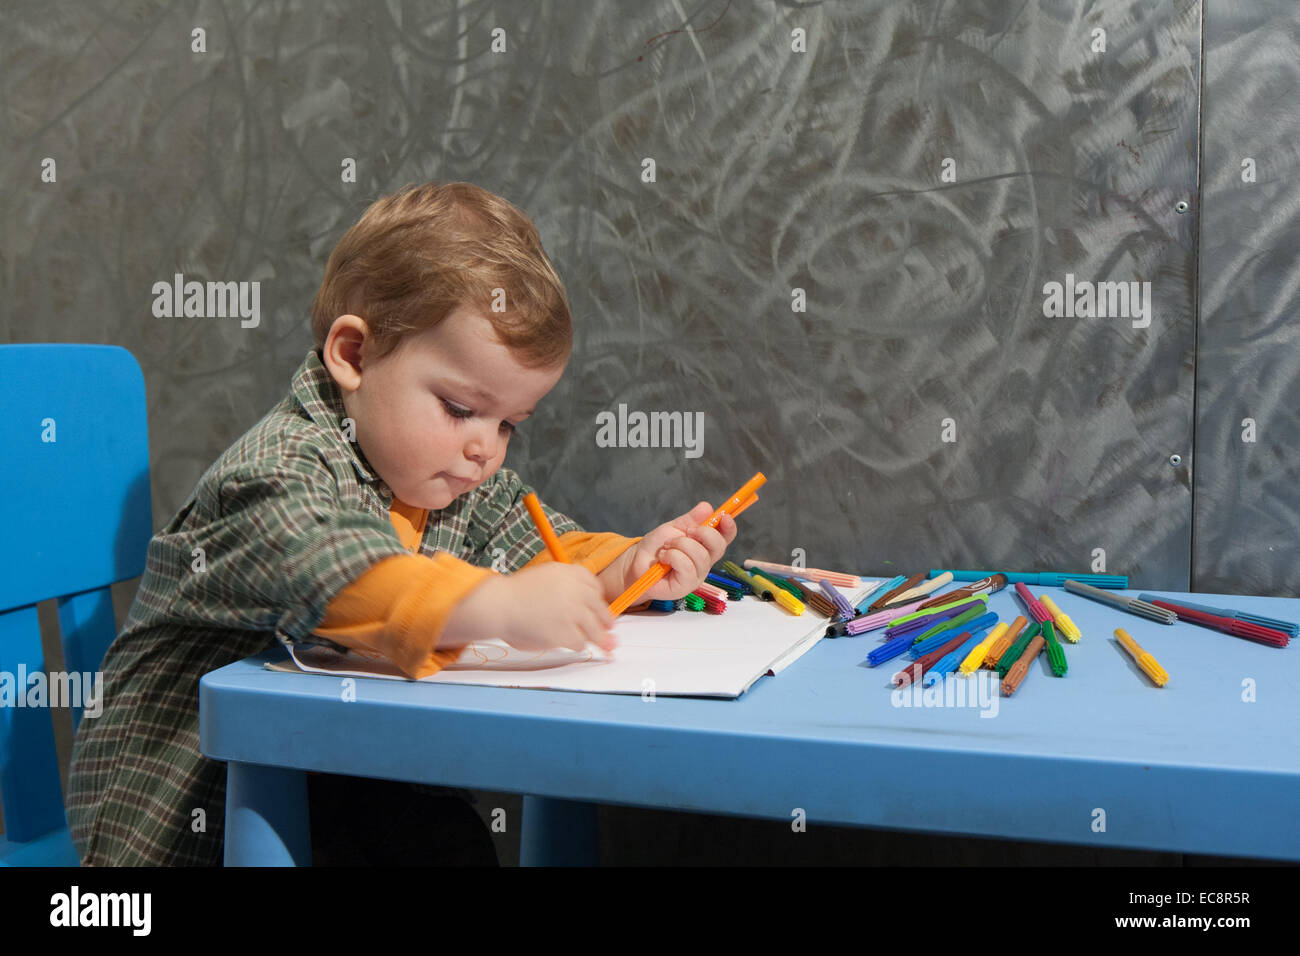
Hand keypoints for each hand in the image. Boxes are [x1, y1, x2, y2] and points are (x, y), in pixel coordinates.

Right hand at [447, 564, 616, 653]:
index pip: (594, 586)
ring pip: (595, 629)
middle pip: (600, 609)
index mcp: (571, 573)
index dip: (597, 600)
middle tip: (610, 630)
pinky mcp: (566, 633)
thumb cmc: (515, 594)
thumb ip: (566, 586)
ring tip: (607, 646)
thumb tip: (584, 606)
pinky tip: (572, 645)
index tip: (597, 608)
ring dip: (599, 638)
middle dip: (606, 621)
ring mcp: (573, 612)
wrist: (499, 605)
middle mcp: (576, 590)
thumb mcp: (545, 576)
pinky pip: (581, 643)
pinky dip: (577, 645)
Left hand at [624, 501, 736, 601]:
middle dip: (703, 533)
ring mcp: (697, 576)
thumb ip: (691, 519)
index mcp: (705, 547)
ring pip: (701, 556)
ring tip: (667, 546)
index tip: (724, 517)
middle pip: (719, 546)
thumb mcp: (674, 527)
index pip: (725, 537)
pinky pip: (687, 567)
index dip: (729, 527)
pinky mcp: (686, 586)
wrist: (637, 562)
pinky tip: (664, 557)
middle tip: (685, 531)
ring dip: (680, 545)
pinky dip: (673, 556)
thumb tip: (707, 507)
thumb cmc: (656, 547)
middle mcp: (705, 562)